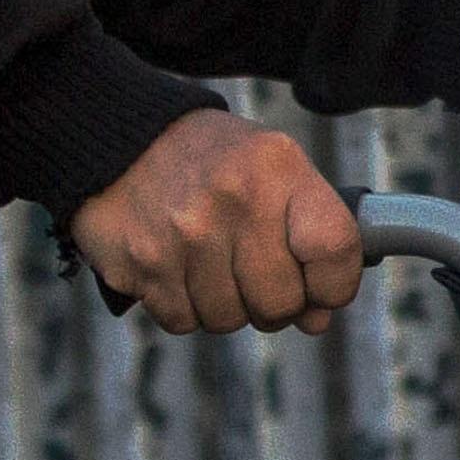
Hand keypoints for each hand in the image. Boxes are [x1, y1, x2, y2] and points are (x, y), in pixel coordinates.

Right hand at [74, 108, 363, 333]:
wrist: (123, 138)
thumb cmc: (216, 162)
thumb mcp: (275, 170)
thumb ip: (310, 237)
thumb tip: (317, 320)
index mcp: (278, 170)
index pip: (334, 249)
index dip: (336, 284)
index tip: (324, 287)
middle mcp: (233, 201)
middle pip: (280, 302)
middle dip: (275, 302)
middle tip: (258, 275)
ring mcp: (184, 236)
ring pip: (229, 319)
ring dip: (226, 305)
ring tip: (213, 263)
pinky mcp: (142, 264)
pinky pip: (184, 321)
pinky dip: (185, 306)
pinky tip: (180, 268)